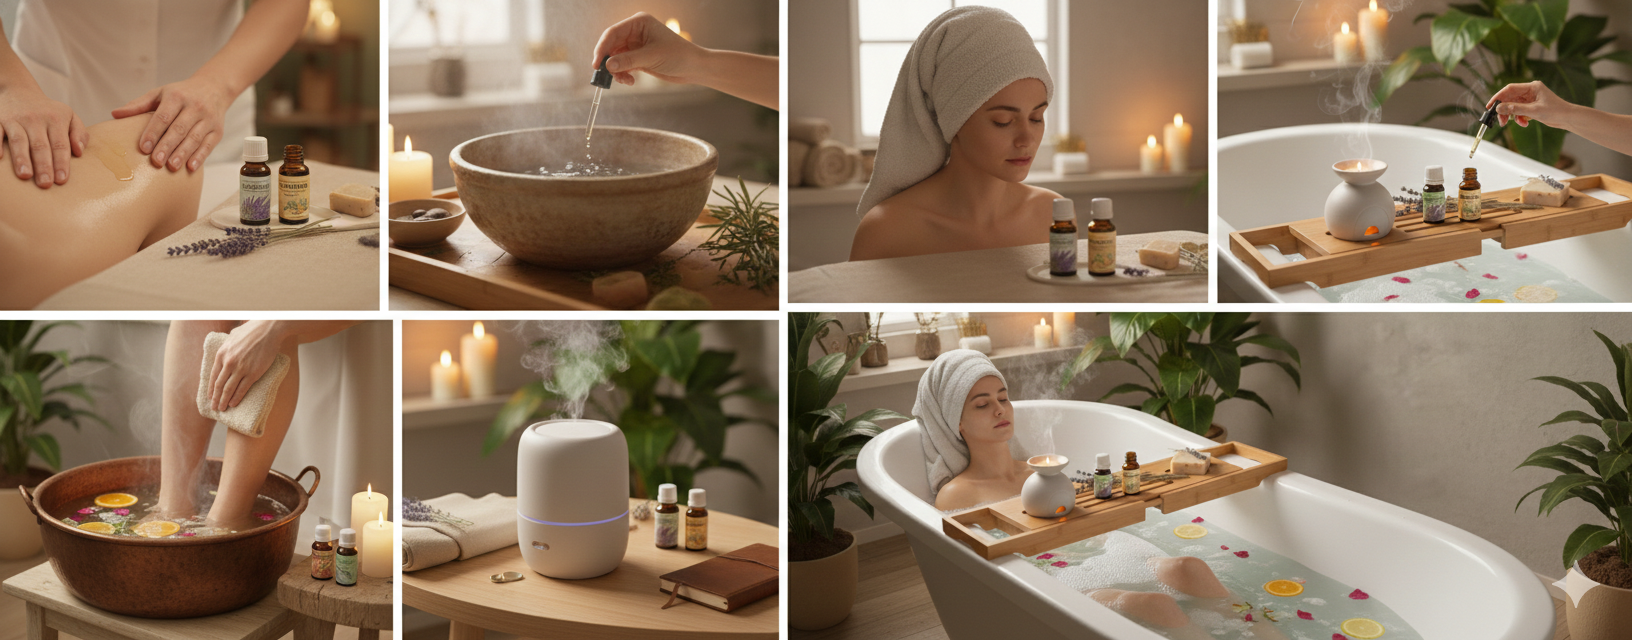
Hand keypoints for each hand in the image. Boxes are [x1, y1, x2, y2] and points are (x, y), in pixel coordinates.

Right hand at [0, 84, 86, 187]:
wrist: (19, 90)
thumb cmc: (48, 111)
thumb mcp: (69, 116)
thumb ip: (79, 133)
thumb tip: (79, 152)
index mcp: (55, 120)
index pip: (60, 145)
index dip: (61, 163)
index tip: (62, 180)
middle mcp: (36, 119)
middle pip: (40, 145)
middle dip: (43, 165)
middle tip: (45, 184)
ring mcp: (16, 119)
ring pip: (19, 140)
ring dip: (21, 158)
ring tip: (25, 176)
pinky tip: (0, 158)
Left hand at [112, 75, 234, 172]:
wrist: (213, 88)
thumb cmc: (181, 94)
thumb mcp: (160, 93)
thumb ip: (139, 105)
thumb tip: (115, 114)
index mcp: (176, 97)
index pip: (163, 116)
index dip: (153, 132)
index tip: (144, 148)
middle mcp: (194, 107)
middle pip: (179, 129)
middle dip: (167, 146)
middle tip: (156, 162)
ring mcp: (208, 119)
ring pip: (194, 138)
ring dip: (183, 153)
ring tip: (171, 166)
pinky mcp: (217, 130)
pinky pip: (208, 145)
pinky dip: (200, 156)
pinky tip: (190, 166)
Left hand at [207, 321, 284, 411]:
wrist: (268, 329)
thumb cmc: (252, 330)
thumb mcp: (232, 336)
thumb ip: (227, 347)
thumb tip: (226, 352)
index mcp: (222, 354)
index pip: (213, 376)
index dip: (211, 388)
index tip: (210, 397)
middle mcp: (229, 362)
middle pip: (219, 385)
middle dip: (215, 398)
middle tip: (214, 407)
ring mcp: (241, 368)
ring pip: (228, 389)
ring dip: (224, 400)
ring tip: (222, 408)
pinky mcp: (253, 373)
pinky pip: (242, 389)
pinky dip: (237, 398)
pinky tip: (233, 403)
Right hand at [592, 12, 706, 85]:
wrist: (694, 68)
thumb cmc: (678, 55)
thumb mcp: (652, 57)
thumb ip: (628, 60)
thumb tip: (607, 65)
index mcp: (638, 22)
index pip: (613, 33)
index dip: (602, 48)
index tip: (597, 64)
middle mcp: (635, 32)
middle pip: (611, 45)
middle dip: (608, 61)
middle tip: (604, 76)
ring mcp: (636, 45)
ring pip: (615, 57)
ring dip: (616, 70)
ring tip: (624, 80)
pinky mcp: (638, 58)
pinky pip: (622, 65)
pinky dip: (622, 74)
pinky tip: (630, 81)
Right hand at [1488, 81, 1573, 128]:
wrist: (1568, 118)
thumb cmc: (1556, 111)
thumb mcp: (1533, 110)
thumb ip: (1515, 109)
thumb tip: (1498, 108)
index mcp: (1532, 87)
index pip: (1510, 89)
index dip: (1498, 97)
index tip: (1490, 106)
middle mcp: (1530, 91)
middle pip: (1510, 98)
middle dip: (1504, 110)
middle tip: (1500, 120)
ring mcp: (1530, 99)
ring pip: (1513, 106)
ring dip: (1510, 115)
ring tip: (1509, 124)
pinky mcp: (1531, 106)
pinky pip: (1519, 111)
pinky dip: (1518, 118)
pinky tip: (1524, 123)